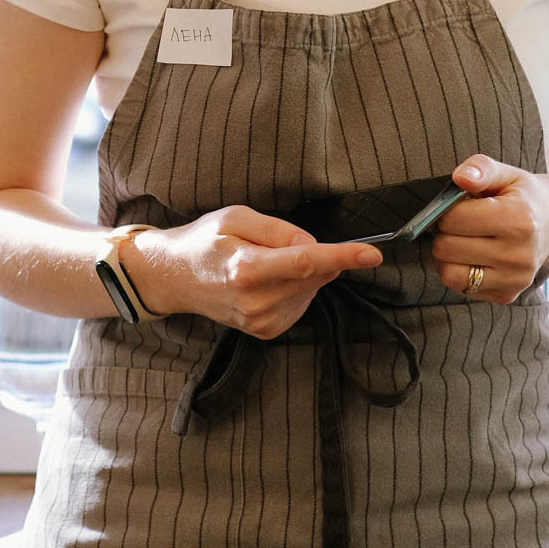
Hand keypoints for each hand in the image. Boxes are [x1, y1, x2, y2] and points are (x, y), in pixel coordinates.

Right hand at [129, 207, 381, 339]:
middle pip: (314, 275)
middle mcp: (256, 301)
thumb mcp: (236, 216)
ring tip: (263, 262)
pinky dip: (296, 287)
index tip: (373, 254)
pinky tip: (269, 281)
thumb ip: (278, 230)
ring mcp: (261, 321)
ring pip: (311, 289)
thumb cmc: (205, 240)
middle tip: (275, 243)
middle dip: (315, 254)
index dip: (343, 256)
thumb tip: (313, 246)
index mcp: (247, 269)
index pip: (306, 262)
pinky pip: (301, 302)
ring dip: (304, 272)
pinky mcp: (265, 331)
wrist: (175, 278)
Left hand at [431, 155, 548, 302]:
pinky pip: (462, 287)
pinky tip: (473, 256)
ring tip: (460, 239)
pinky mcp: (507, 295)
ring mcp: (514, 279)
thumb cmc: (523, 197)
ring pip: (449, 274)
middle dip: (444, 232)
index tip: (458, 205)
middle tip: (458, 222)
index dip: (446, 209)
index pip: (453, 219)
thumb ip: (481, 169)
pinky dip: (458, 271)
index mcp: (517, 219)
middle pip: (446, 247)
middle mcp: (518, 255)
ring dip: (445, 256)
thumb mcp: (507, 174)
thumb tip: (460, 177)